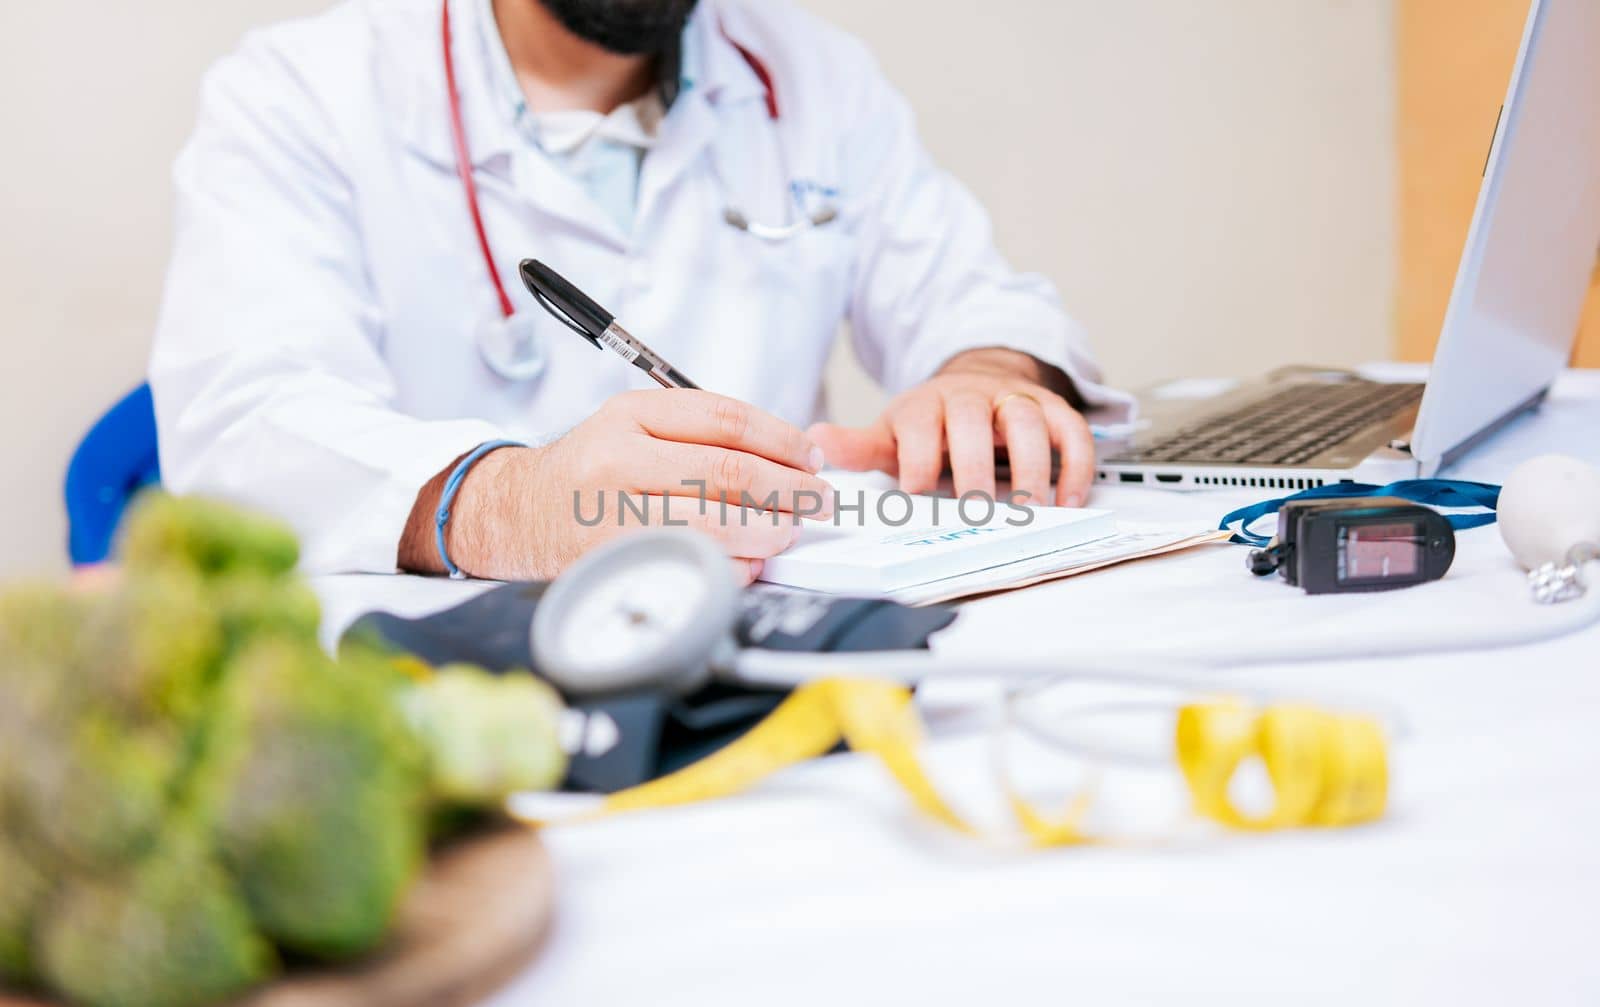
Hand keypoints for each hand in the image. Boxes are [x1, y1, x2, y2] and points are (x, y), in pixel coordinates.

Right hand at [400, 390, 832, 583]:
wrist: (513, 513)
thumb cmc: (590, 472)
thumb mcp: (633, 428)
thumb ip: (699, 435)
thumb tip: (787, 460)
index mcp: (631, 413)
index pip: (725, 419)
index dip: (780, 439)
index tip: (811, 458)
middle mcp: (618, 456)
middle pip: (727, 471)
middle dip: (787, 489)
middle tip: (817, 500)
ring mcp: (611, 512)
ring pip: (712, 522)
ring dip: (766, 532)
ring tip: (788, 533)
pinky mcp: (610, 559)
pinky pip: (687, 565)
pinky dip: (731, 568)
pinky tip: (750, 565)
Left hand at [808, 348, 1094, 507]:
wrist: (974, 382)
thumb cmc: (931, 423)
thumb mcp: (892, 433)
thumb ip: (859, 445)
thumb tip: (816, 440)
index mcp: (926, 404)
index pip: (920, 426)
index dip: (918, 459)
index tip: (916, 494)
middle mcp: (971, 397)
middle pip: (974, 422)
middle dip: (975, 466)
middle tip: (976, 511)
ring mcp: (1014, 399)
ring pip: (1029, 421)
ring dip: (1032, 467)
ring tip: (1031, 509)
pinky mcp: (1051, 407)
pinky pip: (1071, 429)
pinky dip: (1075, 462)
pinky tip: (1069, 497)